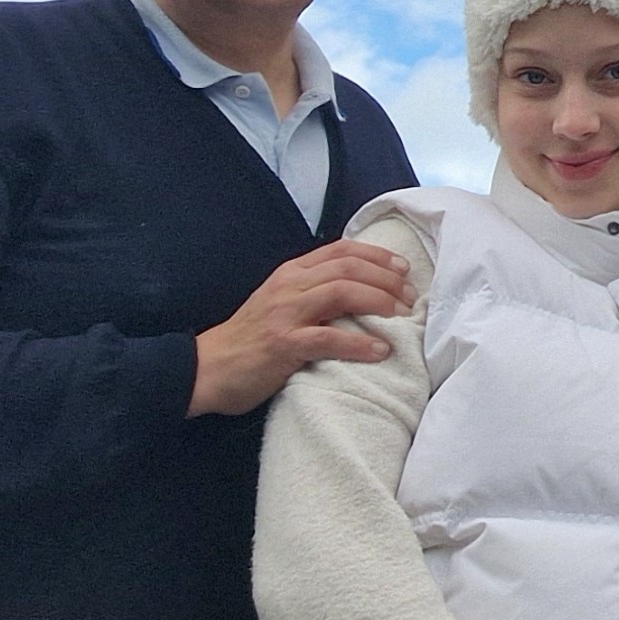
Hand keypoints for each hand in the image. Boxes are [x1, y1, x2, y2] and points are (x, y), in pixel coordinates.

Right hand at [188, 242, 409, 416]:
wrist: (207, 369)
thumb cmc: (251, 339)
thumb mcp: (281, 303)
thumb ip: (314, 291)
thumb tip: (362, 290)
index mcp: (291, 273)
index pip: (341, 250)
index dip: (378, 256)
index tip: (404, 267)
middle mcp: (289, 286)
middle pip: (348, 268)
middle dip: (387, 278)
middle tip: (411, 296)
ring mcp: (285, 314)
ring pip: (342, 292)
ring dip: (380, 301)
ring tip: (403, 315)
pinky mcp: (283, 344)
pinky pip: (328, 338)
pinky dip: (359, 343)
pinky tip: (380, 349)